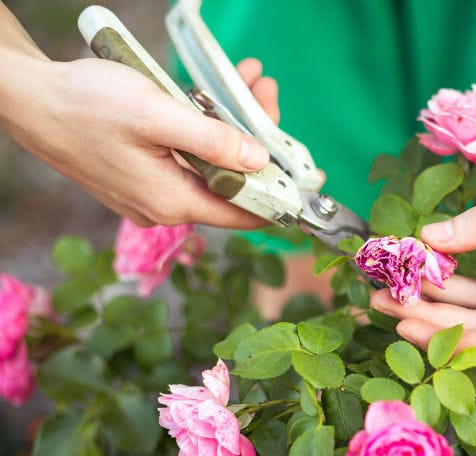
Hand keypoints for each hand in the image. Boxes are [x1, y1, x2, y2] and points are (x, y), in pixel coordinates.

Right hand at [0, 54, 276, 227]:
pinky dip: (204, 130)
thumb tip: (260, 161)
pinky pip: (187, 158)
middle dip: (256, 138)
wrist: (28, 100)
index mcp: (173, 201)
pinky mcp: (141, 174)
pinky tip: (210, 97)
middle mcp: (165, 206)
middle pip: (231, 183)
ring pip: (210, 166)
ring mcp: (152, 192)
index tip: (308, 175)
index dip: (281, 196)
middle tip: (264, 92)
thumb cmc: (85, 105)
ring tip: (244, 82)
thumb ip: (213, 141)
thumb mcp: (158, 115)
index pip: (245, 213)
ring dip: (231, 126)